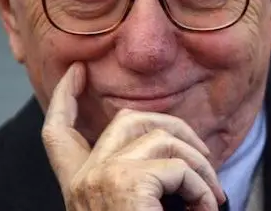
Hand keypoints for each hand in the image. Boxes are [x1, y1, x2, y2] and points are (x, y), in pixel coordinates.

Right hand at [41, 63, 225, 210]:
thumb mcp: (130, 205)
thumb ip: (135, 177)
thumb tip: (175, 149)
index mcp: (78, 185)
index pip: (57, 133)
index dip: (63, 98)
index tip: (76, 74)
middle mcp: (82, 179)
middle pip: (126, 119)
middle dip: (175, 128)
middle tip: (205, 158)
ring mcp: (100, 179)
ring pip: (162, 137)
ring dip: (200, 164)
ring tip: (212, 194)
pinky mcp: (127, 185)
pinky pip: (179, 167)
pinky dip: (203, 187)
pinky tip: (208, 209)